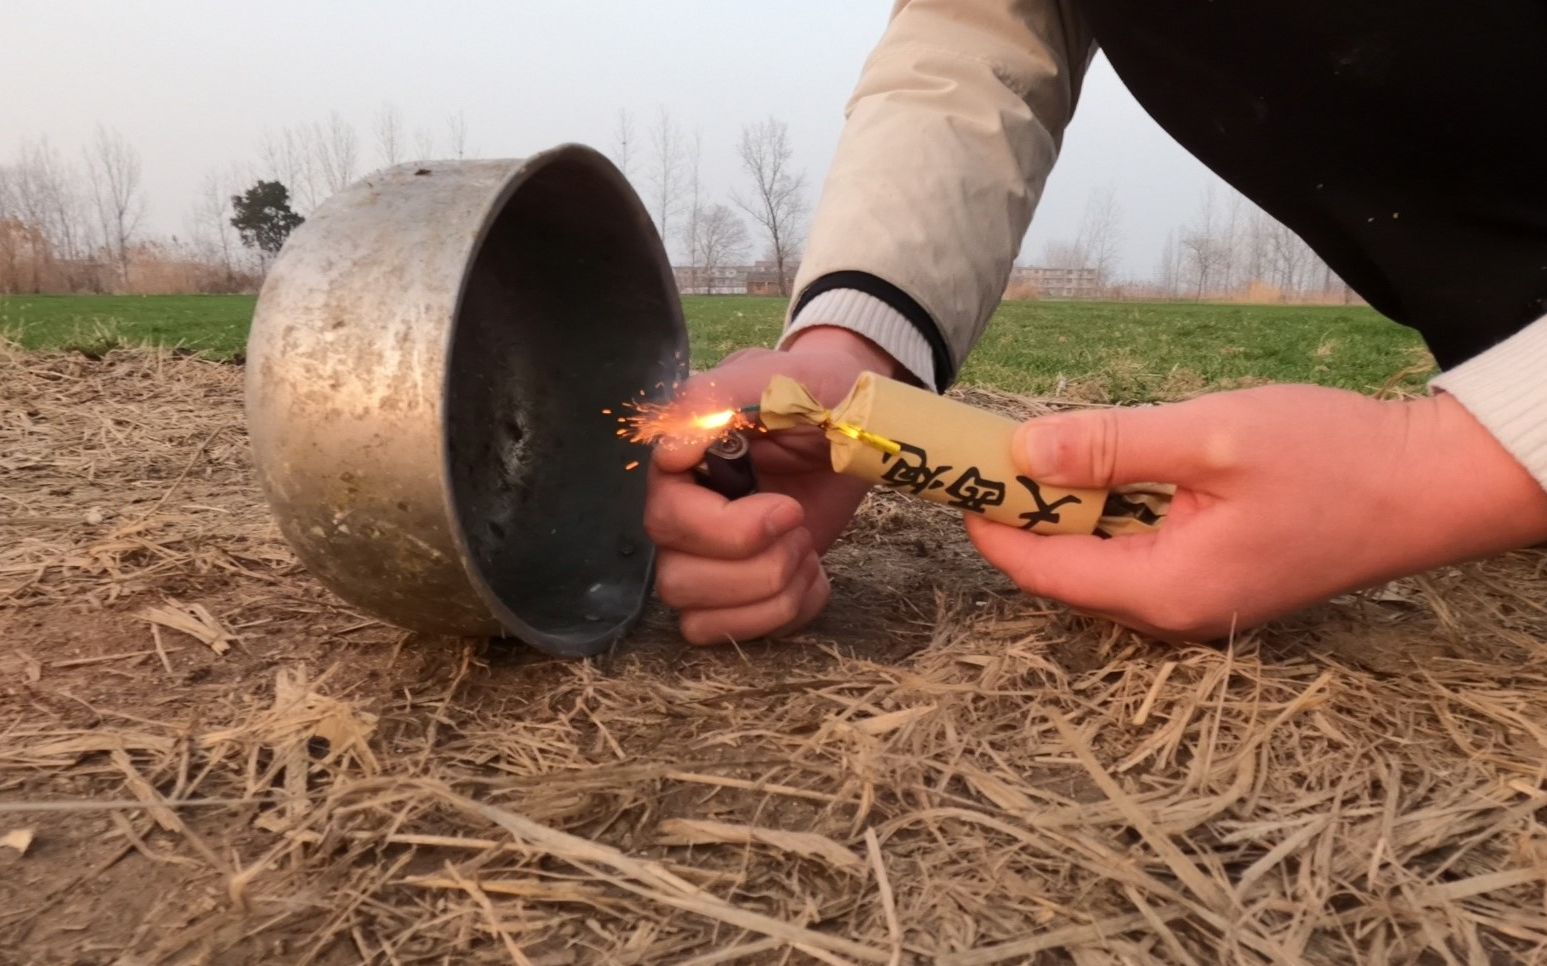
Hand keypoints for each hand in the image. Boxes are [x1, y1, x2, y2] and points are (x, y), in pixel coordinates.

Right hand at [646, 327, 903, 644]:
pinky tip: (814, 575)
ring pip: (698, 620)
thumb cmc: (813, 391)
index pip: (667, 520)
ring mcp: (707, 560)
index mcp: (677, 466)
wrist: (856, 421)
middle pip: (678, 581)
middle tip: (800, 521)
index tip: (788, 507)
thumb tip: (670, 452)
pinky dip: (785, 616)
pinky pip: (733, 635)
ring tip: (806, 549)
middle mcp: (680, 518)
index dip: (729, 528)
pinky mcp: (740, 590)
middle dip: (758, 566)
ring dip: (771, 593)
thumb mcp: (774, 379)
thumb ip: (716, 401)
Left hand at [966, 385, 1546, 640]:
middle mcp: (1173, 615)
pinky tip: (1103, 471)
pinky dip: (1107, 516)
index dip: (990, 525)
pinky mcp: (1217, 582)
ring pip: (1099, 563)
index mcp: (1165, 591)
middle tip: (988, 454)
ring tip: (1032, 453)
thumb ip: (1113, 447)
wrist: (1432, 486)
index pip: (1042, 571)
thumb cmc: (1334, 458)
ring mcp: (1198, 604)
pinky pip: (1137, 555)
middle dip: (1020, 517)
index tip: (956, 475)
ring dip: (1063, 513)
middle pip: (1064, 573)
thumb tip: (1023, 453)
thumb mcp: (1211, 438)